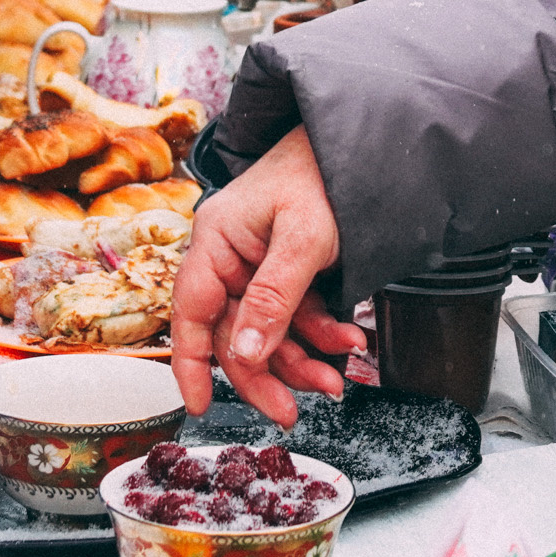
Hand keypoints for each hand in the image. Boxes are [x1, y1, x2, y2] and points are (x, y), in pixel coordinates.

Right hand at [171, 127, 366, 427]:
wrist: (364, 144)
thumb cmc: (324, 174)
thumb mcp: (304, 237)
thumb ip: (275, 296)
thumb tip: (247, 353)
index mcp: (216, 239)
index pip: (191, 311)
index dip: (191, 363)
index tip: (198, 406)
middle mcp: (231, 255)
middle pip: (235, 332)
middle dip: (266, 373)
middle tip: (290, 412)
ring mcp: (259, 265)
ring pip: (270, 331)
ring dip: (302, 359)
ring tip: (338, 378)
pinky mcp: (290, 271)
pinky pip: (297, 316)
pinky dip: (321, 335)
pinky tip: (348, 341)